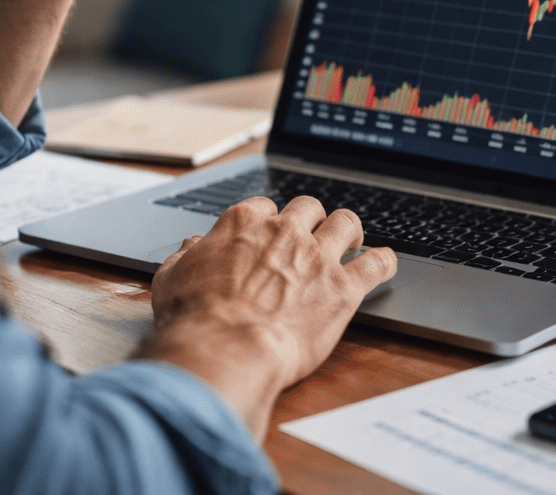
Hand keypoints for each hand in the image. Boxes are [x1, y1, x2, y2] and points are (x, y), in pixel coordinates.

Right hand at [142, 196, 397, 438]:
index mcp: (243, 224)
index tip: (269, 237)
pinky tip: (383, 264)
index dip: (269, 223)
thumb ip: (186, 257)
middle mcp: (284, 232)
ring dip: (349, 230)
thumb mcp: (172, 279)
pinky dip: (383, 261)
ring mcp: (317, 257)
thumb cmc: (195, 319)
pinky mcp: (343, 288)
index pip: (265, 208)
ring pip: (346, 222)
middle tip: (311, 238)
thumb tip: (193, 247)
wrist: (226, 349)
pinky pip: (377, 263)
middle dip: (311, 220)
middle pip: (308, 207)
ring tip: (350, 241)